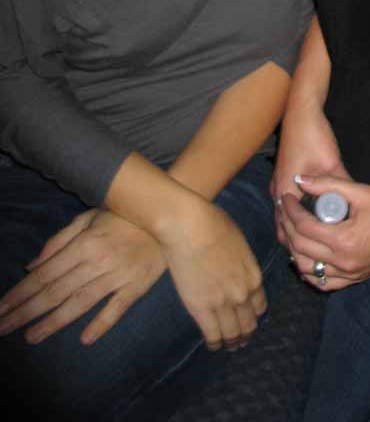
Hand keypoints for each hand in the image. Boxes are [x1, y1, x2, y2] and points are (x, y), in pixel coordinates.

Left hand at [0, 210, 166, 345]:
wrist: (168, 215)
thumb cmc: (123, 216)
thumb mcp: (89, 218)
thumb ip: (59, 240)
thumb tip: (31, 266)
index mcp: (84, 243)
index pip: (45, 273)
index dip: (21, 292)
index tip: (1, 308)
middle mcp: (97, 260)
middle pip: (56, 291)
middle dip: (26, 311)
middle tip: (3, 328)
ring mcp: (118, 275)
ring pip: (80, 303)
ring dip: (53, 322)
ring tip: (31, 337)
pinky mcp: (138, 286)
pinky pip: (117, 308)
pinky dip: (101, 323)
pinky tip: (84, 339)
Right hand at [160, 200, 266, 351]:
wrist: (191, 227)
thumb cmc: (213, 224)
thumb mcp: (239, 242)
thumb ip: (241, 262)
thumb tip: (236, 267)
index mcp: (254, 275)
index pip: (260, 305)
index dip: (254, 314)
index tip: (248, 318)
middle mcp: (243, 293)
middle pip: (248, 322)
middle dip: (245, 332)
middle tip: (240, 339)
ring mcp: (223, 303)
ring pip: (233, 333)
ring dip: (232, 342)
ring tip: (229, 346)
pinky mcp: (201, 309)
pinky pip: (213, 335)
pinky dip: (215, 344)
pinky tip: (213, 346)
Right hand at [270, 105, 348, 247]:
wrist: (301, 111)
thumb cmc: (314, 136)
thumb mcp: (332, 164)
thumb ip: (340, 187)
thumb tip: (354, 211)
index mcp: (286, 190)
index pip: (288, 228)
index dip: (302, 244)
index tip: (319, 255)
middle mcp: (278, 190)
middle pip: (284, 226)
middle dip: (298, 241)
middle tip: (320, 255)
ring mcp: (279, 184)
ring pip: (285, 217)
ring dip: (297, 230)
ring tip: (319, 244)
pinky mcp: (285, 177)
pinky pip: (288, 206)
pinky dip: (298, 217)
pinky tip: (315, 220)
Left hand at [278, 174, 369, 291]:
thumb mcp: (361, 191)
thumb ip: (328, 184)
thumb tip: (300, 179)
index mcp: (344, 241)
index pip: (304, 227)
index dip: (290, 210)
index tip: (286, 196)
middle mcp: (344, 263)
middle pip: (301, 248)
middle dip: (288, 226)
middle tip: (284, 210)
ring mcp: (350, 275)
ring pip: (307, 269)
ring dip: (295, 250)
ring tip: (293, 230)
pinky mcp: (355, 279)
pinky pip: (323, 282)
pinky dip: (310, 271)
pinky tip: (306, 256)